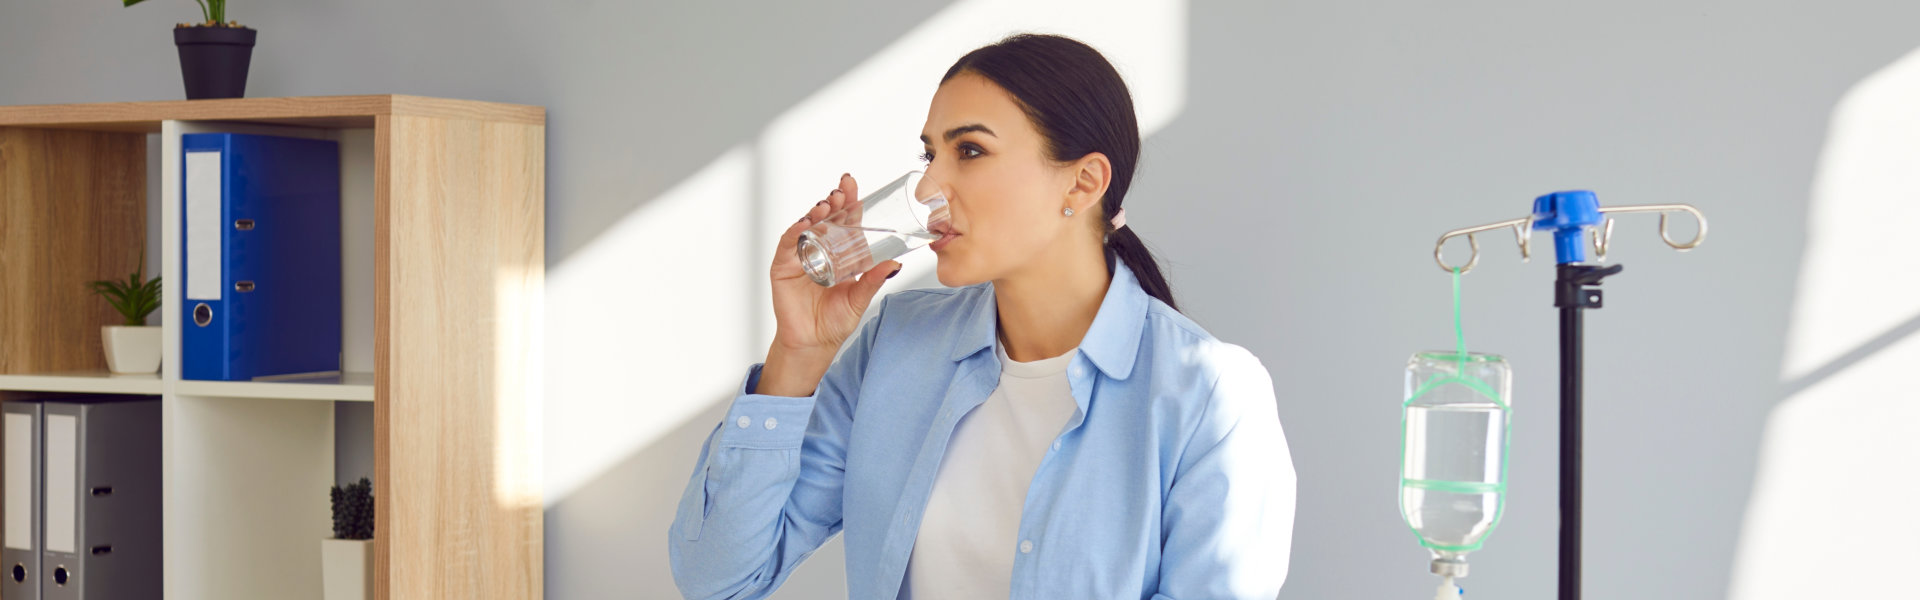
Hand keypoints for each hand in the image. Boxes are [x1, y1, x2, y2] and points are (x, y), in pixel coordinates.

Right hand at [768, 173, 900, 354]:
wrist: (814, 343)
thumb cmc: (836, 321)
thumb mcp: (859, 298)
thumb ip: (873, 280)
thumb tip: (895, 263)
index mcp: (841, 253)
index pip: (846, 221)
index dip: (849, 202)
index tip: (853, 185)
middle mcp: (820, 249)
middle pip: (825, 218)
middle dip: (833, 202)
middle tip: (841, 193)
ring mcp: (800, 256)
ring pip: (806, 226)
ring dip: (815, 213)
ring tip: (825, 205)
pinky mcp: (783, 267)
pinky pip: (787, 244)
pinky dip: (794, 232)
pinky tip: (803, 224)